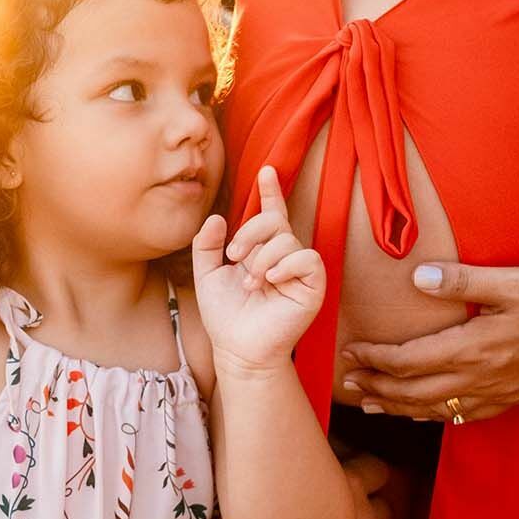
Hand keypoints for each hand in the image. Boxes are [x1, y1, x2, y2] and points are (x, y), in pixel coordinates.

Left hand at [191, 166, 324, 373]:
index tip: (267, 171)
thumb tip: (216, 218)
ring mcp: (299, 270)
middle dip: (250, 232)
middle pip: (274, 220)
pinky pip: (307, 258)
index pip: (271, 214)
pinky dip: (285, 265)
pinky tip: (270, 280)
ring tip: (252, 283)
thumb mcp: (207, 275)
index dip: (270, 192)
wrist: (237, 348)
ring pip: (286, 238)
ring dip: (261, 258)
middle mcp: (283, 256)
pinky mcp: (313, 285)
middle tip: (234, 256)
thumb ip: (206, 245)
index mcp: (261, 250)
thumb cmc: (225, 316)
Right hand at [274, 454, 392, 518]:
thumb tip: (305, 444)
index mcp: (349, 486)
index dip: (364, 469)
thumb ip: (305, 460)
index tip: (349, 471)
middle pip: (384, 509)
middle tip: (344, 505)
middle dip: (368, 506)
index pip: (377, 470)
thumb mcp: (280, 473)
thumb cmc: (255, 517)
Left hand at [340, 262, 518, 422]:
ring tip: (370, 402)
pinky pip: (458, 416)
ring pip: (432, 409)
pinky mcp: (506, 400)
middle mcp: (479, 378)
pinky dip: (429, 416)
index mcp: (474, 348)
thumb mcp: (512, 281)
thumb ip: (463, 282)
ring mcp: (493, 394)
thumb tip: (419, 278)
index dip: (375, 359)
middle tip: (347, 382)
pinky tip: (418, 413)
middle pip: (413, 391)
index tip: (351, 352)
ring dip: (397, 407)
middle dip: (376, 387)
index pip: (409, 360)